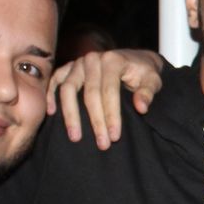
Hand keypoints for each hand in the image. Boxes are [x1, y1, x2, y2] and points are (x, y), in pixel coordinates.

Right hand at [45, 49, 165, 149]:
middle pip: (89, 94)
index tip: (114, 136)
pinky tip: (51, 113)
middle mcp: (93, 59)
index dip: (111, 115)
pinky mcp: (69, 67)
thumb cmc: (143, 73)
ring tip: (75, 137)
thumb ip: (148, 92)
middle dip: (95, 121)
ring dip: (71, 115)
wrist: (135, 60)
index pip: (109, 91)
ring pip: (68, 89)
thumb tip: (141, 107)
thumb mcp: (153, 80)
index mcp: (113, 60)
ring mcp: (78, 62)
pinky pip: (56, 80)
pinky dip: (51, 95)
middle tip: (102, 144)